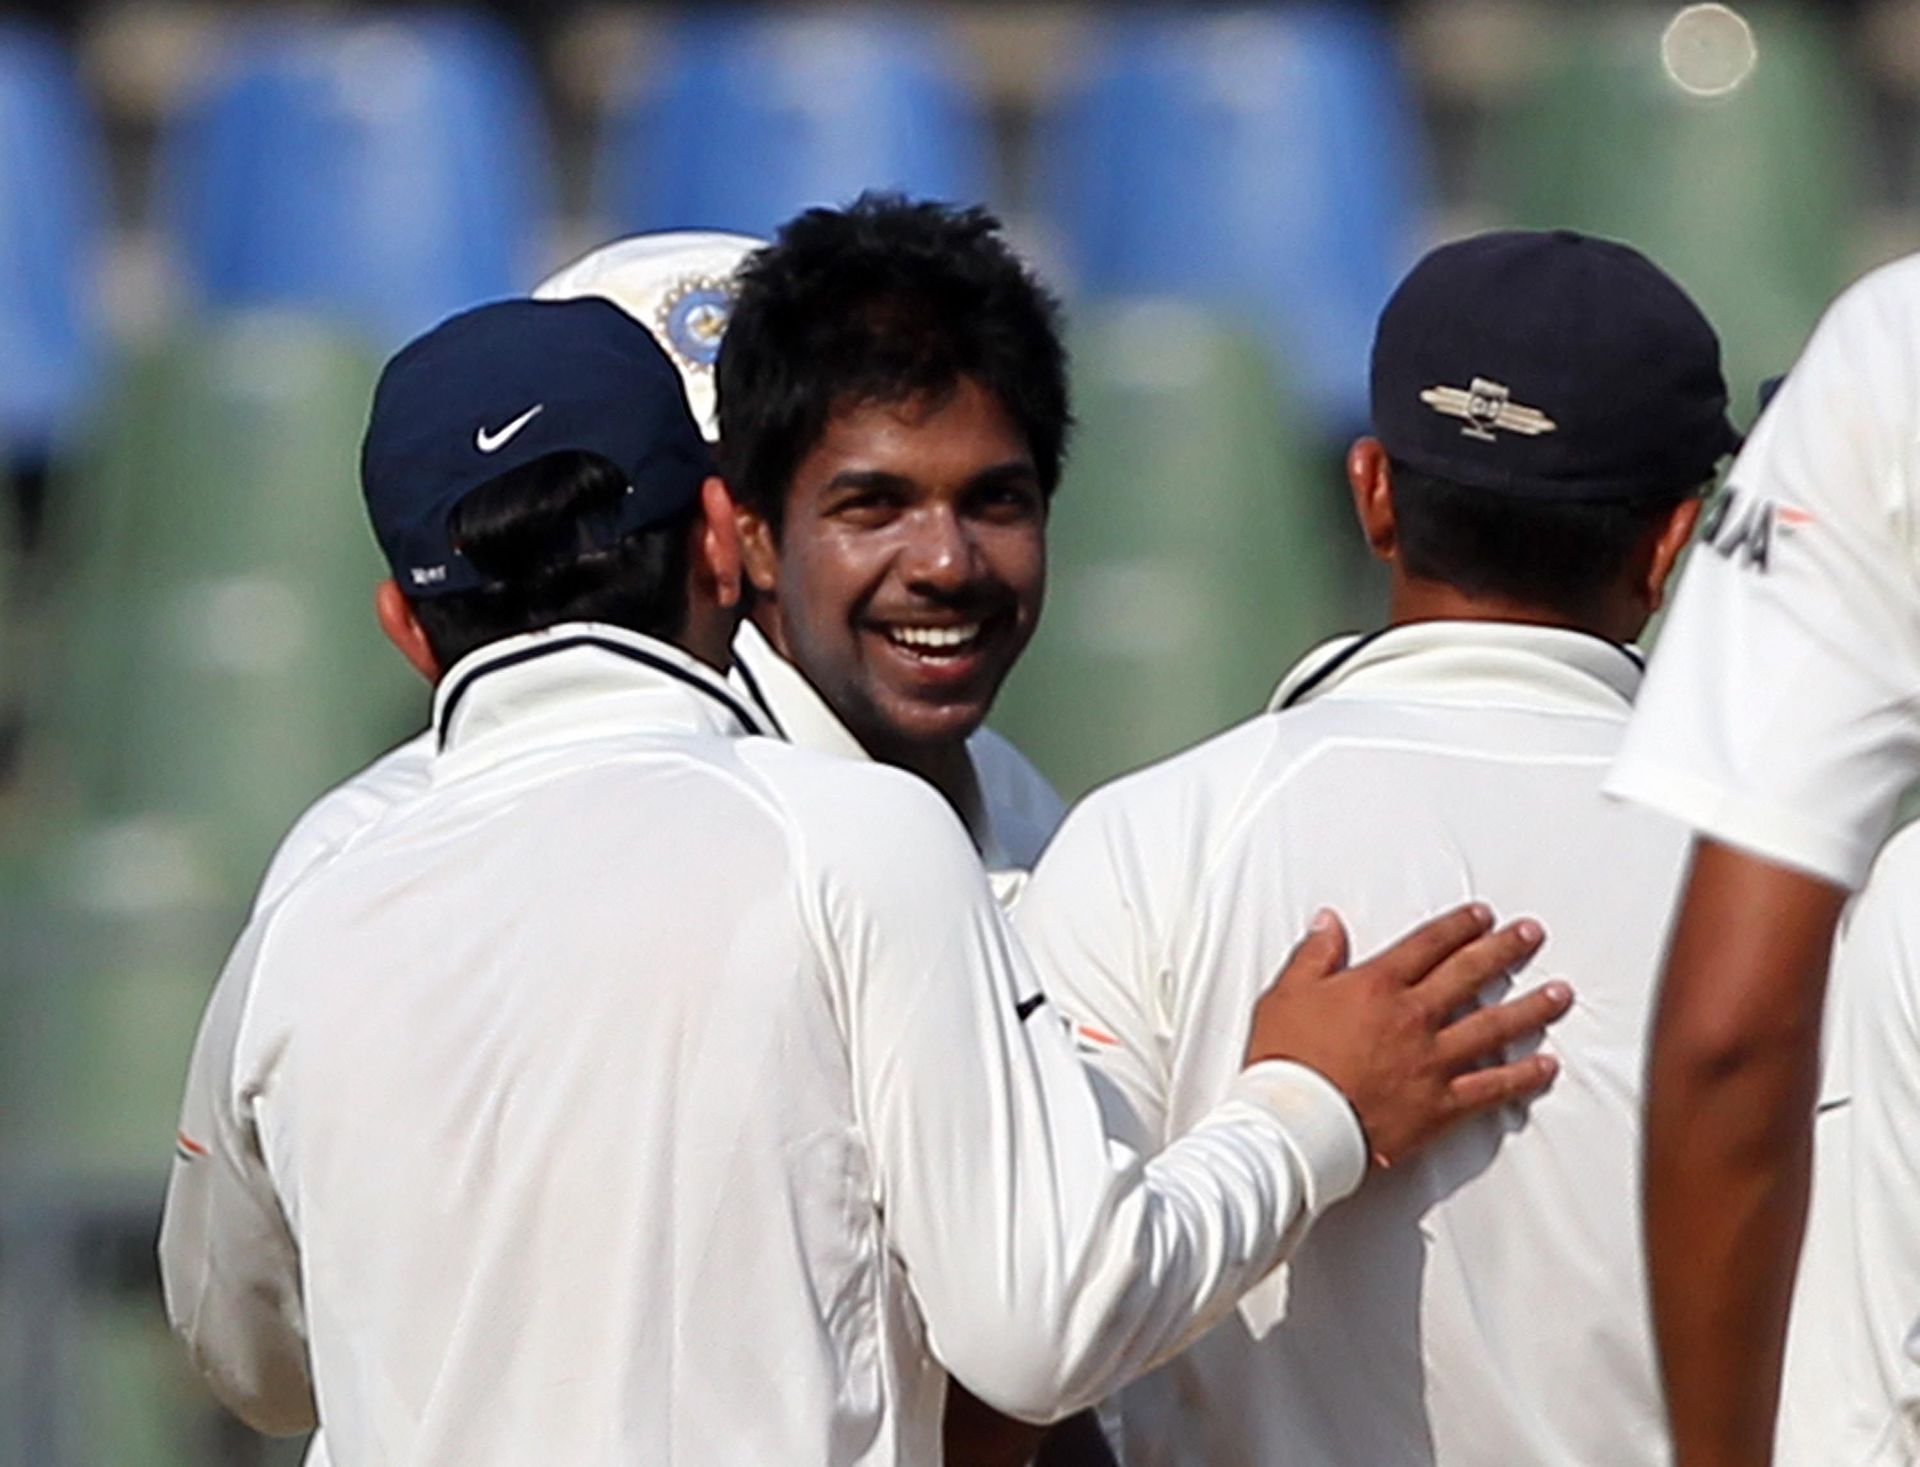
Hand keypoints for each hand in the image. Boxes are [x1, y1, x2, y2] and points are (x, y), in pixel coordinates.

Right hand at [1245, 904, 1570, 1165]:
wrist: (1297, 1124)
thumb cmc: (1286, 1061)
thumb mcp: (1285, 994)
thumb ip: (1314, 955)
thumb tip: (1329, 923)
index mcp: (1377, 985)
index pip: (1427, 945)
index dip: (1457, 926)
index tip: (1480, 916)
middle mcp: (1413, 1016)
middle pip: (1469, 974)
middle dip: (1504, 951)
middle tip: (1531, 936)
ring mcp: (1432, 1061)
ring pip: (1493, 1026)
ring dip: (1530, 1008)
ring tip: (1559, 995)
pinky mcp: (1440, 1104)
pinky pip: (1492, 1088)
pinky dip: (1522, 1077)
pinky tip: (1545, 1066)